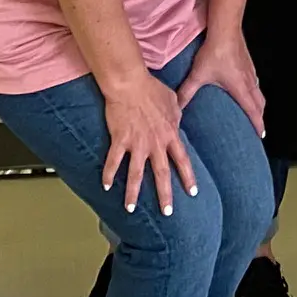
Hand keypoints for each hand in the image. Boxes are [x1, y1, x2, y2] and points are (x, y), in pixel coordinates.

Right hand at [102, 72, 198, 215]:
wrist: (130, 83)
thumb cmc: (151, 88)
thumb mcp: (172, 100)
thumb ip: (177, 113)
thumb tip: (179, 118)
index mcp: (170, 134)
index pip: (182, 160)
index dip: (188, 177)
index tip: (192, 193)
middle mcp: (155, 143)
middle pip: (161, 173)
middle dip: (165, 195)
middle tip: (167, 213)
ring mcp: (137, 143)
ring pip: (135, 174)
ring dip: (132, 193)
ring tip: (129, 209)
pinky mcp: (119, 140)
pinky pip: (113, 161)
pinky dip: (107, 174)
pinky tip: (104, 186)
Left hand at [177, 30, 265, 136]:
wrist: (225, 29)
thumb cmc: (214, 53)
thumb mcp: (198, 75)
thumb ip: (187, 92)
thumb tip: (177, 107)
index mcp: (240, 88)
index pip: (252, 111)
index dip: (257, 124)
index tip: (261, 135)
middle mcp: (248, 81)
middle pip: (259, 103)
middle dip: (259, 116)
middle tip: (258, 127)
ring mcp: (250, 71)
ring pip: (258, 91)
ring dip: (258, 103)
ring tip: (254, 110)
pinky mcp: (248, 62)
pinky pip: (255, 81)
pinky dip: (254, 90)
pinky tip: (248, 87)